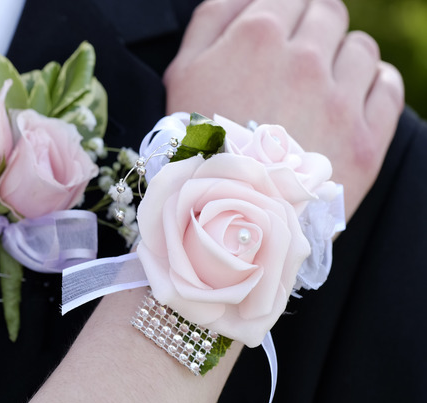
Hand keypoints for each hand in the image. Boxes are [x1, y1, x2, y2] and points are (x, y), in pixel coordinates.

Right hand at [164, 0, 404, 220]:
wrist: (217, 216)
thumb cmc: (193, 143)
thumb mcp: (181, 73)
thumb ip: (213, 18)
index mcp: (258, 36)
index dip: (289, 12)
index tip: (283, 35)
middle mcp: (304, 59)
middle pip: (330, 14)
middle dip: (316, 30)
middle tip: (299, 61)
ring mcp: (339, 98)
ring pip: (360, 48)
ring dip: (343, 58)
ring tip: (321, 86)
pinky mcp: (365, 138)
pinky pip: (387, 87)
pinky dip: (373, 85)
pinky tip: (351, 98)